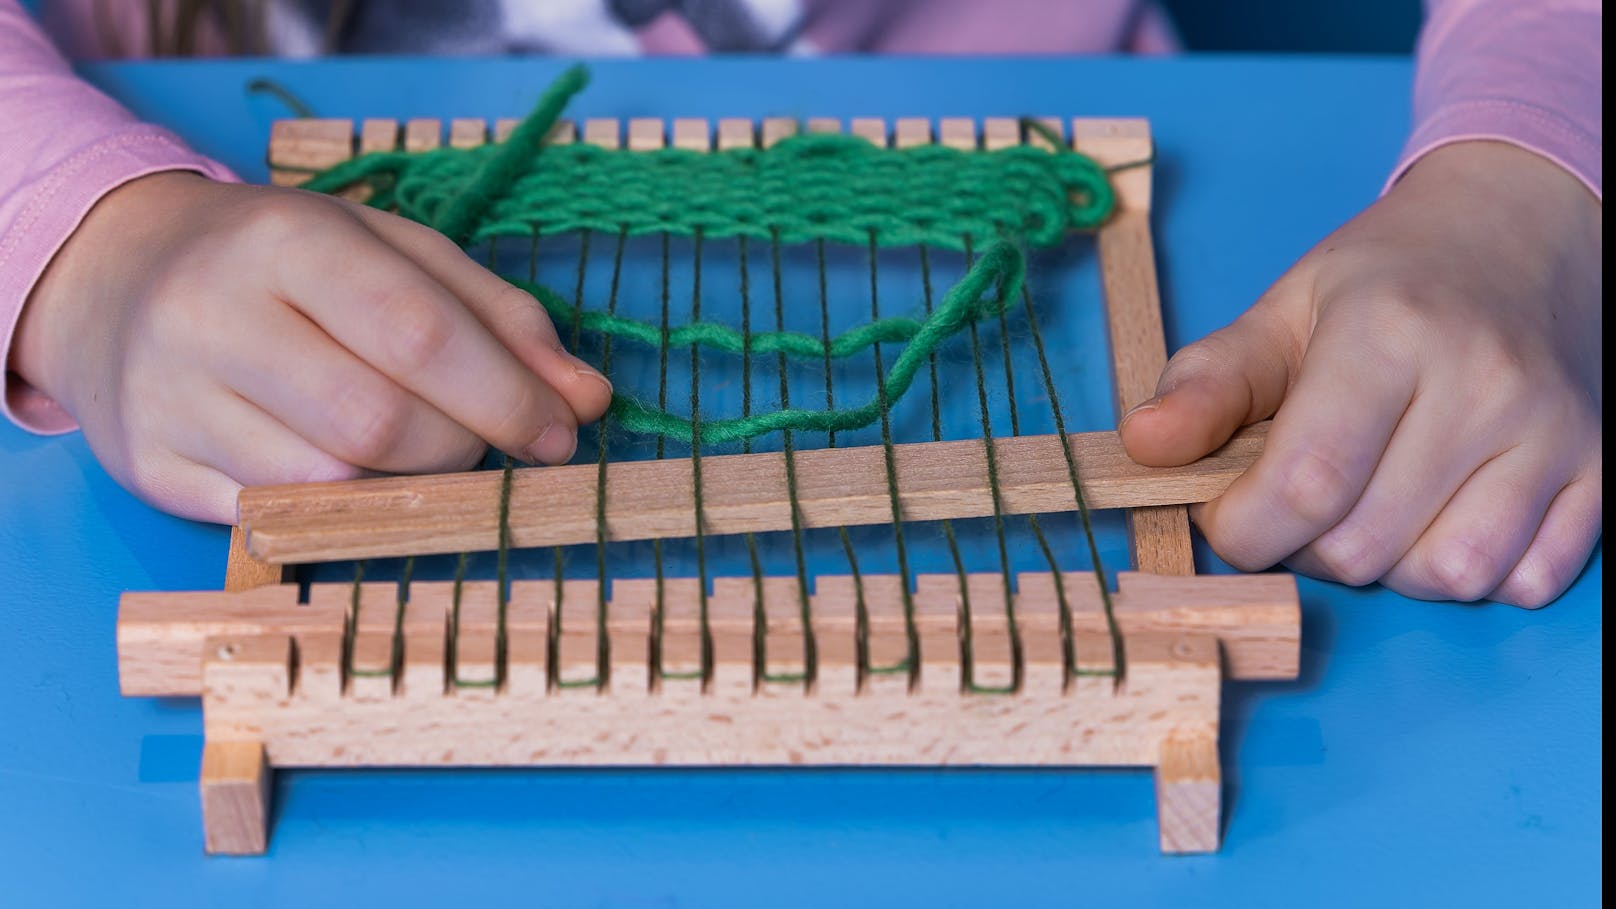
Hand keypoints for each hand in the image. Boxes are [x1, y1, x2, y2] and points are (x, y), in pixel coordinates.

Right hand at [12, 172, 611, 523]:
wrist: (117, 278)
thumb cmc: (284, 265)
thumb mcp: (395, 255)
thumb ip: (499, 318)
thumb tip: (587, 400)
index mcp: (286, 240)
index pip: (418, 336)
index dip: (507, 397)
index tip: (560, 432)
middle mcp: (213, 317)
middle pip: (378, 425)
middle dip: (460, 447)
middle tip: (477, 438)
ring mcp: (171, 400)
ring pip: (329, 489)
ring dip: (405, 488)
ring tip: (413, 451)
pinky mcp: (152, 470)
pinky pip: (276, 524)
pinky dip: (340, 513)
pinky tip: (349, 475)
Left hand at [1120, 141, 1600, 607]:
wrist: (1526, 230)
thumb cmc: (1390, 278)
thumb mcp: (1284, 308)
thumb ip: (1209, 381)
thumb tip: (1142, 445)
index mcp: (1388, 334)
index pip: (1303, 485)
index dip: (1240, 527)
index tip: (1226, 508)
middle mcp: (1483, 384)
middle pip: (1363, 546)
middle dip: (1304, 546)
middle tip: (1302, 494)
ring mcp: (1552, 432)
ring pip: (1446, 577)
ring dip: (1389, 567)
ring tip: (1374, 505)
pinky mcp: (1600, 469)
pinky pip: (1526, 581)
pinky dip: (1473, 572)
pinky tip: (1444, 515)